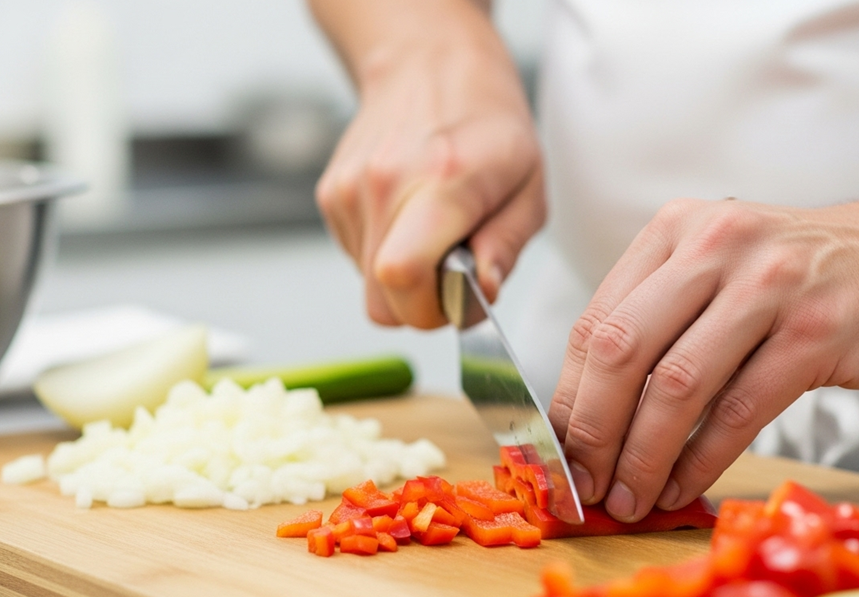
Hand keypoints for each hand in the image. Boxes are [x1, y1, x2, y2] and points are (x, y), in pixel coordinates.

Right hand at [315, 45, 544, 328]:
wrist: (429, 63)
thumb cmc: (487, 123)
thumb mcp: (528, 185)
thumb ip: (507, 245)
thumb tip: (481, 292)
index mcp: (441, 182)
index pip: (403, 278)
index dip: (433, 310)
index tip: (461, 296)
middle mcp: (383, 185)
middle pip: (380, 302)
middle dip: (420, 306)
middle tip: (453, 273)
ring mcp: (349, 190)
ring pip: (367, 284)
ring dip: (404, 276)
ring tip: (433, 229)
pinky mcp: (331, 195)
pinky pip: (356, 257)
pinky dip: (384, 252)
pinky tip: (408, 215)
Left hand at [548, 195, 858, 521]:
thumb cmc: (801, 273)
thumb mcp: (717, 266)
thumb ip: (658, 318)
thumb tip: (593, 411)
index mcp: (675, 231)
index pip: (596, 321)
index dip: (570, 394)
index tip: (559, 448)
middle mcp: (714, 246)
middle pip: (622, 350)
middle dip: (594, 430)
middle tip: (585, 481)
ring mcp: (768, 285)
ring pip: (677, 385)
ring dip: (644, 455)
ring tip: (631, 496)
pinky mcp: (815, 331)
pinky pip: (739, 410)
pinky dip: (701, 459)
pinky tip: (682, 484)